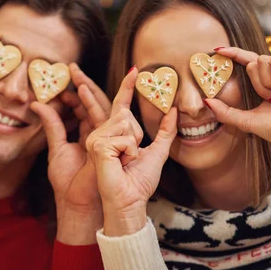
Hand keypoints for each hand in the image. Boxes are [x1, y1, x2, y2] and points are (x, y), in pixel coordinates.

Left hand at [30, 63, 110, 243]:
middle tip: (72, 67)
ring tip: (75, 73)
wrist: (76, 203)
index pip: (84, 108)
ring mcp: (105, 136)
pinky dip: (92, 102)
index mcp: (88, 134)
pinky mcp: (108, 141)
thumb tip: (37, 104)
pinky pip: (102, 117)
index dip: (74, 93)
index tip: (63, 81)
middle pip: (94, 102)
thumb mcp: (56, 147)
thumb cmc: (68, 182)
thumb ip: (51, 125)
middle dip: (84, 84)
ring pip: (100, 106)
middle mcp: (99, 132)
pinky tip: (81, 90)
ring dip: (88, 88)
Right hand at [86, 67, 177, 235]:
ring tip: (126, 160)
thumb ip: (166, 131)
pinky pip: (124, 137)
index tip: (136, 68)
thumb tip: (174, 110)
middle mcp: (101, 133)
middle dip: (136, 135)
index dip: (128, 86)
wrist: (130, 201)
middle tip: (131, 156)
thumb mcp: (158, 152)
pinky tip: (121, 163)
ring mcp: (96, 138)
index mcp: (114, 132)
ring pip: (126, 123)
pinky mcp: (97, 145)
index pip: (121, 105)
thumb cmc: (139, 181)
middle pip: (126, 114)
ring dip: (134, 144)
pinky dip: (130, 151)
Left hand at [206, 46, 270, 184]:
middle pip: (252, 62)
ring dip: (267, 81)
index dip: (233, 53)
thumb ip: (224, 111)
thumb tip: (205, 102)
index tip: (217, 50)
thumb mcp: (244, 119)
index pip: (246, 60)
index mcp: (265, 80)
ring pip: (263, 59)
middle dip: (257, 84)